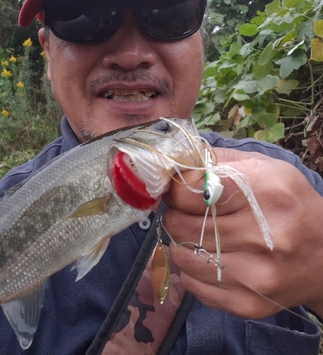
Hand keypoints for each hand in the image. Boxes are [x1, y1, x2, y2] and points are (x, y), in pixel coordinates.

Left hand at [162, 148, 322, 318]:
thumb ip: (219, 162)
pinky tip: (209, 260)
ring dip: (181, 243)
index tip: (181, 191)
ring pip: (183, 257)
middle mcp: (259, 237)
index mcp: (263, 193)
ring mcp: (254, 276)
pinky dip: (192, 271)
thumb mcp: (264, 168)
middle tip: (187, 213)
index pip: (191, 192)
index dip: (178, 190)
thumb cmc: (289, 203)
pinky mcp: (248, 304)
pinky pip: (193, 285)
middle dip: (176, 215)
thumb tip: (178, 168)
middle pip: (181, 225)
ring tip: (197, 235)